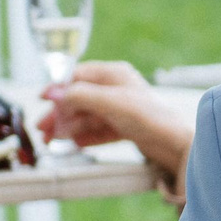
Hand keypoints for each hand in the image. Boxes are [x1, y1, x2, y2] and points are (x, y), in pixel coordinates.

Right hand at [39, 62, 193, 190]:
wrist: (178, 145)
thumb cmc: (151, 118)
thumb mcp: (110, 103)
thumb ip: (79, 96)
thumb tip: (52, 93)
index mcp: (114, 74)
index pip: (78, 77)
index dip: (58, 89)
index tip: (41, 100)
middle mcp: (117, 89)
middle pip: (79, 99)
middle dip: (60, 114)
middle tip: (43, 130)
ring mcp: (121, 109)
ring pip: (87, 117)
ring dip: (69, 128)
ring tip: (53, 141)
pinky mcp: (126, 128)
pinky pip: (99, 131)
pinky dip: (85, 137)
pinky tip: (74, 144)